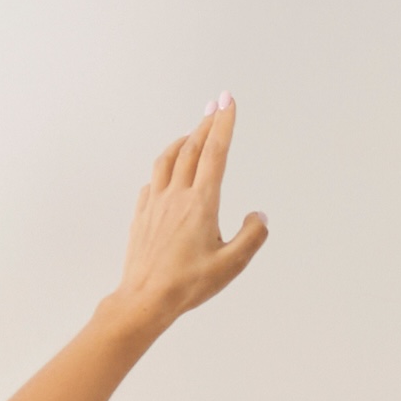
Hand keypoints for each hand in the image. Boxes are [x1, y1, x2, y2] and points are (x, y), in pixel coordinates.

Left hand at [110, 101, 268, 338]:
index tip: (228, 102)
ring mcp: (155, 204)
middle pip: (192, 149)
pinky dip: (163, 169)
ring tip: (191, 132)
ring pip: (168, 160)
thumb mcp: (231, 265)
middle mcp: (177, 196)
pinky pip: (153, 182)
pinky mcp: (141, 216)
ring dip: (182, 141)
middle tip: (215, 104)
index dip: (223, 124)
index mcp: (201, 203)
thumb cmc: (188, 284)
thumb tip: (259, 215)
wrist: (145, 299)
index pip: (215, 153)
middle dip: (205, 123)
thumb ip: (251, 236)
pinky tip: (166, 173)